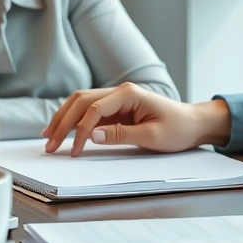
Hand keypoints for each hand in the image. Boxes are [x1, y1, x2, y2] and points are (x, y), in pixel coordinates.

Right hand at [41, 83, 230, 156]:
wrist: (194, 124)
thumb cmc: (178, 128)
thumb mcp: (152, 135)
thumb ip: (121, 134)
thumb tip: (93, 136)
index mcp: (128, 93)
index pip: (94, 108)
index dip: (81, 130)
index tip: (73, 150)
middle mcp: (119, 92)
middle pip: (81, 102)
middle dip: (63, 122)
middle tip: (50, 144)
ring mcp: (117, 100)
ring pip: (81, 104)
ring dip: (64, 119)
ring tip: (49, 136)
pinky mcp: (117, 110)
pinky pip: (90, 113)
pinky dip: (75, 122)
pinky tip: (63, 131)